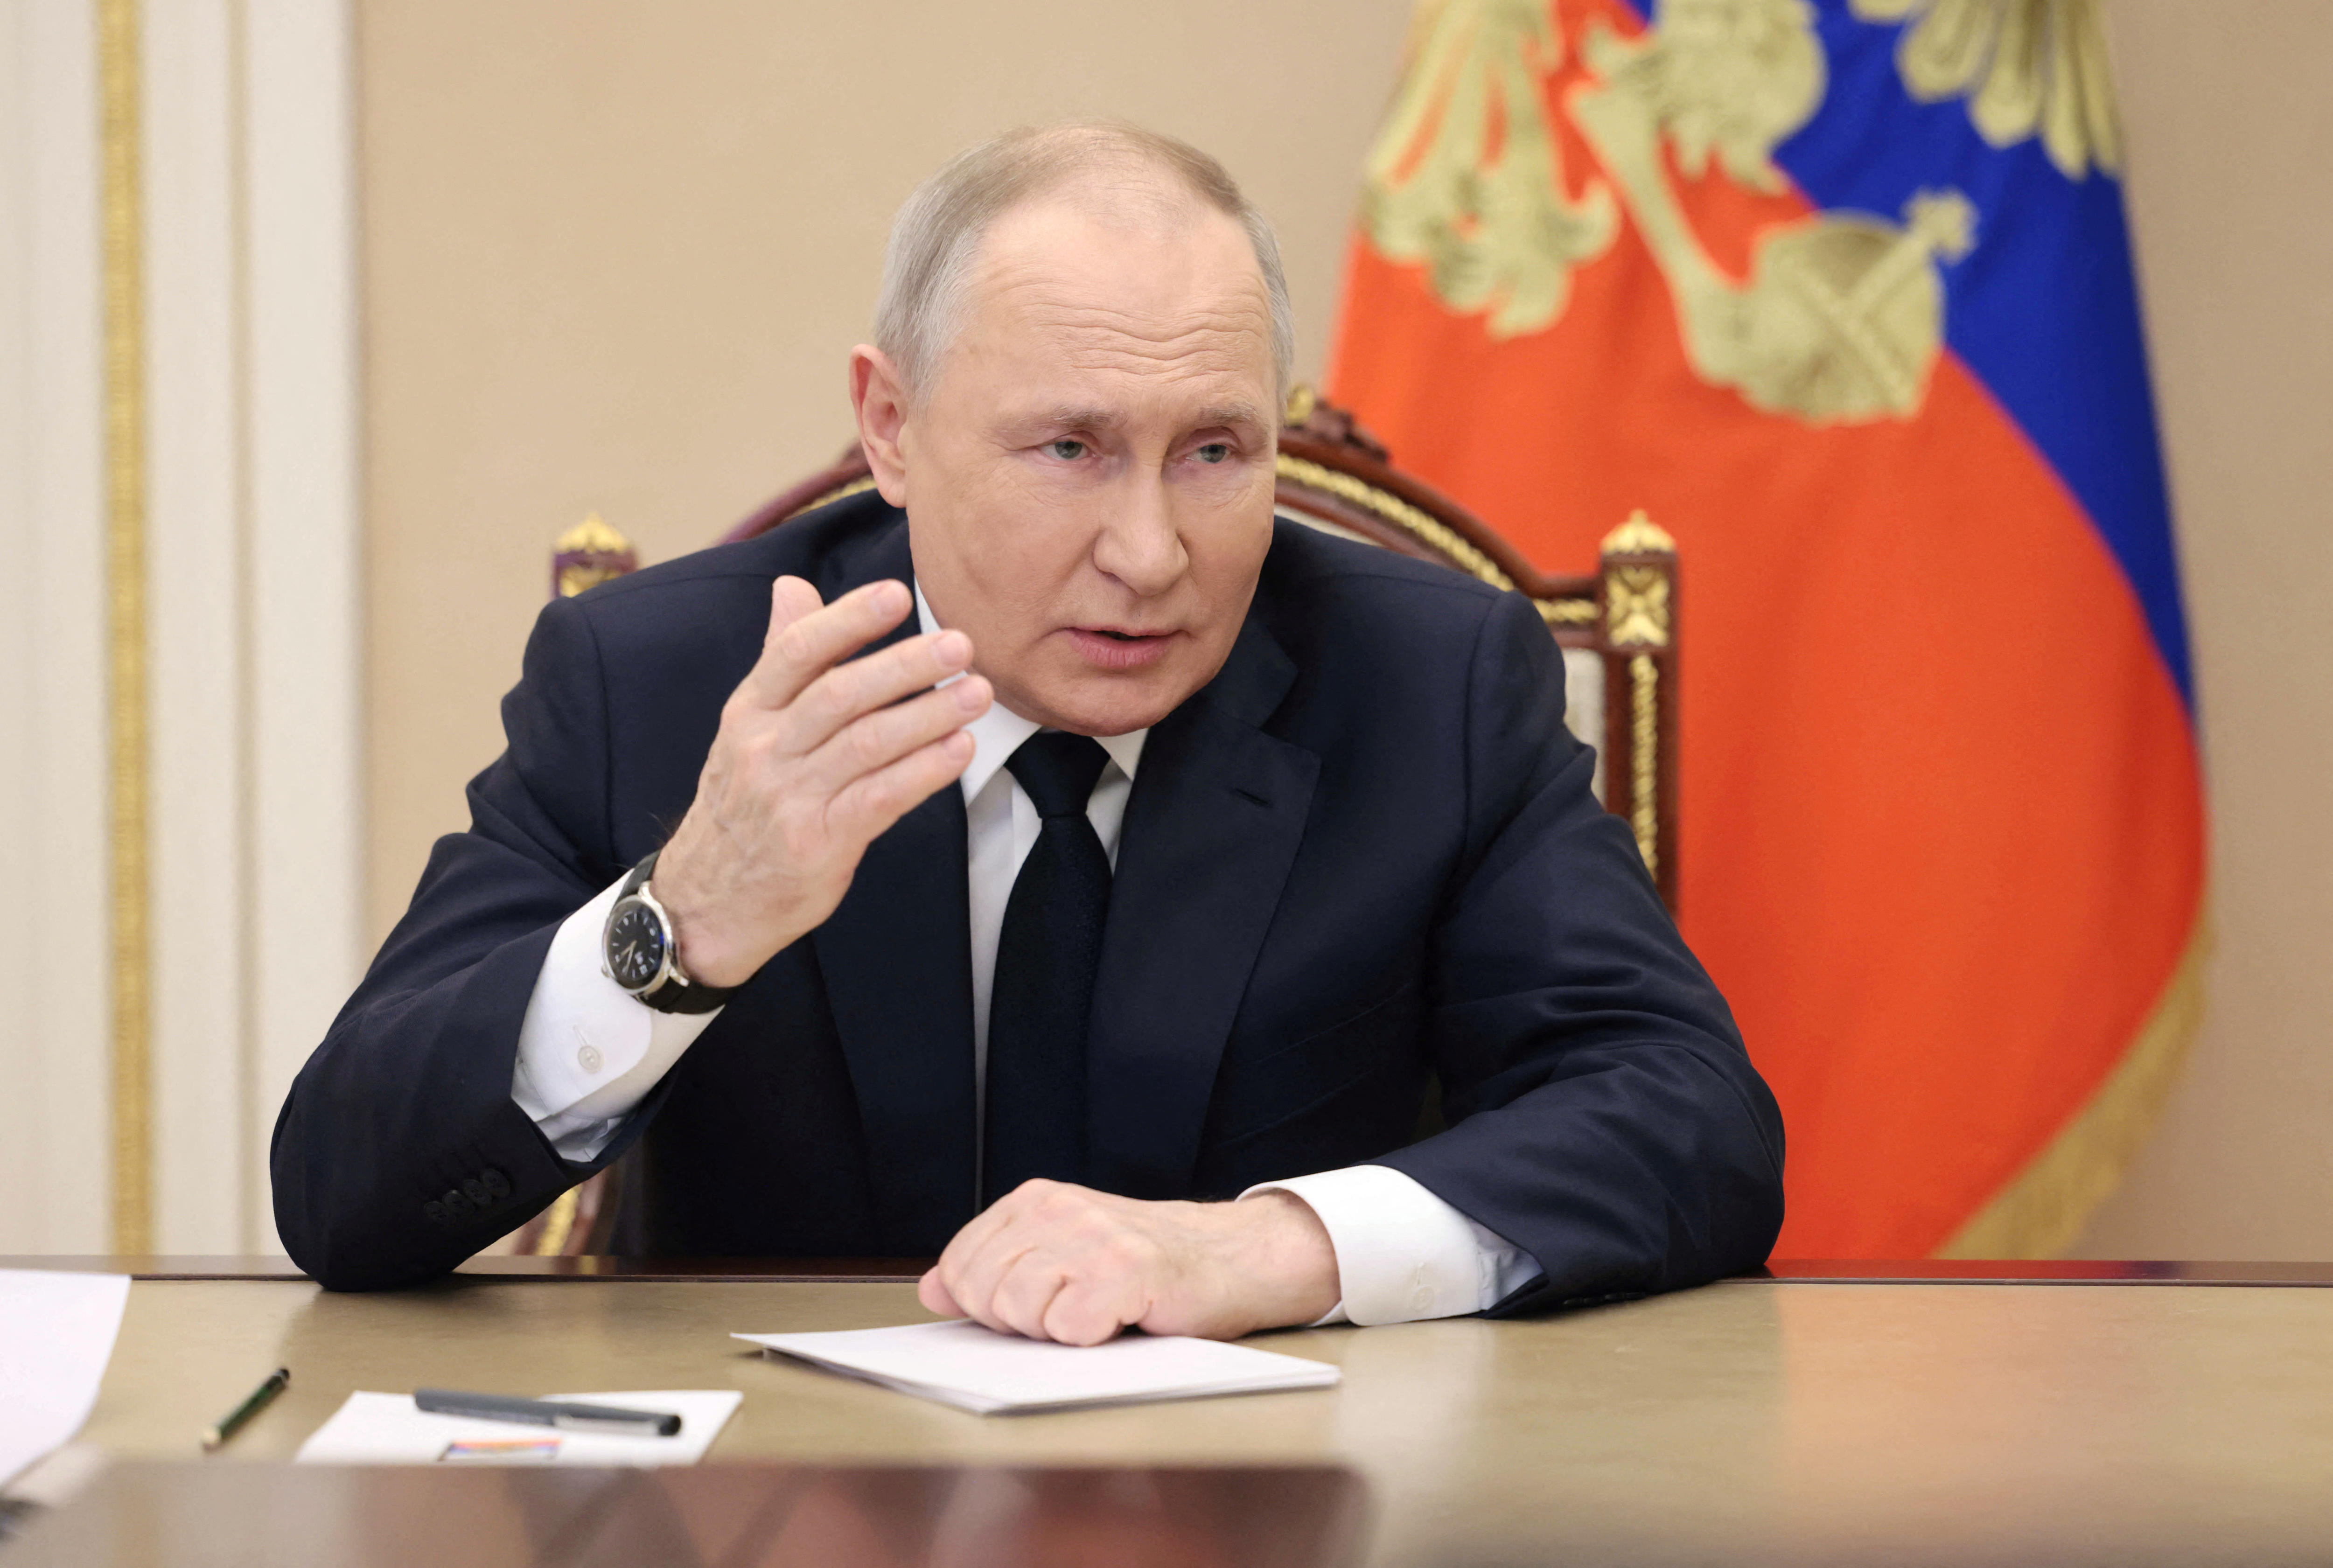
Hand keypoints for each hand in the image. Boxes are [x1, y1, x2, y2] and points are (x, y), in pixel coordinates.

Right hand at [653, 575, 991, 986]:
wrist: (706, 900)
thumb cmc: (744, 803)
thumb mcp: (747, 726)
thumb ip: (781, 657)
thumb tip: (792, 585)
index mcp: (749, 711)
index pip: (797, 652)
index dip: (847, 619)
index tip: (895, 593)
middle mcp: (765, 748)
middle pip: (838, 694)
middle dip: (904, 665)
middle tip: (960, 645)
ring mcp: (790, 797)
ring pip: (865, 744)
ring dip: (928, 716)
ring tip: (976, 692)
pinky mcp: (817, 843)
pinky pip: (879, 798)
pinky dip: (923, 772)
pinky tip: (960, 750)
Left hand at [917, 1182, 1341, 1344]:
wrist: (1231, 1258)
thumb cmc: (1144, 1265)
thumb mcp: (1059, 1254)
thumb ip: (994, 1267)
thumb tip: (932, 1289)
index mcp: (1034, 1200)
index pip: (959, 1266)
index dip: (982, 1305)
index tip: (1029, 1306)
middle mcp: (1058, 1207)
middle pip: (985, 1292)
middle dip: (1018, 1322)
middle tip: (1069, 1311)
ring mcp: (1093, 1235)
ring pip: (1021, 1310)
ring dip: (1056, 1330)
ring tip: (1096, 1311)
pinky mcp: (1126, 1268)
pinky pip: (1070, 1327)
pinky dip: (1091, 1338)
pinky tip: (1120, 1317)